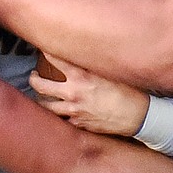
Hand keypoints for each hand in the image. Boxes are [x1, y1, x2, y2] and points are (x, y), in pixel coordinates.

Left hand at [30, 56, 150, 136]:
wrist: (138, 116)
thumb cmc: (128, 92)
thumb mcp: (109, 72)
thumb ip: (92, 67)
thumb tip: (83, 57)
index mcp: (81, 77)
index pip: (55, 60)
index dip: (45, 52)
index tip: (41, 48)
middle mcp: (73, 94)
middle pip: (41, 86)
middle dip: (33, 80)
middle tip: (33, 76)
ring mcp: (74, 111)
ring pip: (46, 107)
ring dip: (41, 100)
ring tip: (41, 97)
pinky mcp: (79, 124)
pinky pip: (62, 119)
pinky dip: (59, 115)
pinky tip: (59, 111)